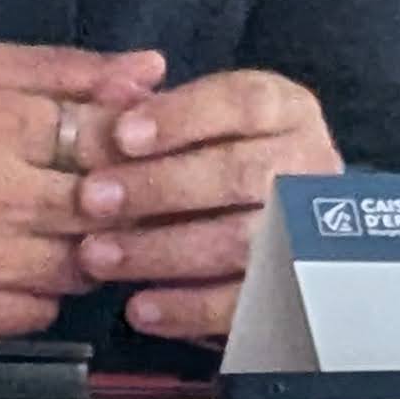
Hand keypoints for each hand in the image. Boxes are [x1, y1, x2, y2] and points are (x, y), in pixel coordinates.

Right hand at [0, 41, 163, 339]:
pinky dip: (43, 288)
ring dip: (83, 245)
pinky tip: (14, 258)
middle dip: (116, 198)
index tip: (130, 144)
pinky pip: (46, 309)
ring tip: (47, 221)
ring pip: (86, 262)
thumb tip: (147, 72)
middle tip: (100, 189)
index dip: (132, 141)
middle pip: (108, 203)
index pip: (110, 133)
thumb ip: (60, 70)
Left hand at [75, 67, 336, 342]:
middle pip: (241, 174)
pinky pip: (246, 303)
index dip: (183, 117)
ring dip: (162, 252)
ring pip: (242, 241)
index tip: (121, 136)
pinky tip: (138, 308)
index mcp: (285, 110)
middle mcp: (307, 165)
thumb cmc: (193, 153)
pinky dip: (189, 308)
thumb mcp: (173, 118)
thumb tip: (112, 90)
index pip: (245, 102)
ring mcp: (308, 229)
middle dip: (160, 188)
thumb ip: (138, 103)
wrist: (254, 218)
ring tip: (97, 257)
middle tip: (91, 201)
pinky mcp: (292, 289)